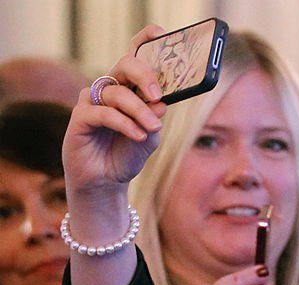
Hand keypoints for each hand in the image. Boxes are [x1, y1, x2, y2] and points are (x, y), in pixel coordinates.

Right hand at [62, 25, 166, 203]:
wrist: (107, 181)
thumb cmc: (127, 154)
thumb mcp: (150, 136)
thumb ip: (155, 118)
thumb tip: (160, 103)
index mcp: (130, 88)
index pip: (135, 57)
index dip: (144, 40)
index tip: (159, 32)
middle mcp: (110, 89)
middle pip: (125, 65)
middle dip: (145, 75)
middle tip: (159, 95)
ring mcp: (93, 101)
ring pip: (117, 93)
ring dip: (139, 111)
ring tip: (152, 128)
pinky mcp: (81, 117)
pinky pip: (103, 113)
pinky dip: (124, 123)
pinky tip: (137, 135)